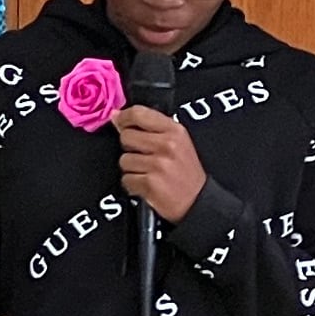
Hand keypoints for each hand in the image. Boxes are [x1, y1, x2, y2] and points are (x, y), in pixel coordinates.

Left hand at [111, 104, 208, 223]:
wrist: (196, 202)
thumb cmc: (186, 173)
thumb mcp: (178, 142)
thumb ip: (151, 127)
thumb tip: (117, 117)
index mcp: (175, 131)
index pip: (139, 113)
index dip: (124, 117)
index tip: (119, 121)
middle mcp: (167, 146)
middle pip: (126, 136)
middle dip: (130, 147)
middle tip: (143, 156)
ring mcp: (158, 165)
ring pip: (124, 160)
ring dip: (132, 168)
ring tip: (148, 172)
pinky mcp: (150, 183)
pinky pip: (126, 179)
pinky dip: (133, 184)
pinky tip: (147, 184)